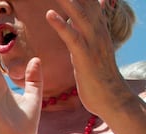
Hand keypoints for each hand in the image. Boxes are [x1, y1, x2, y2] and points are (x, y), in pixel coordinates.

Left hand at [47, 0, 126, 117]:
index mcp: (97, 27)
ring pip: (79, 13)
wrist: (110, 97)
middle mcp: (97, 30)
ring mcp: (92, 41)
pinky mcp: (84, 55)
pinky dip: (61, 24)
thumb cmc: (98, 74)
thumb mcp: (94, 45)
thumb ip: (92, 24)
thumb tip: (94, 6)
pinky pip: (72, 36)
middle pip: (84, 1)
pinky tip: (50, 14)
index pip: (88, 0)